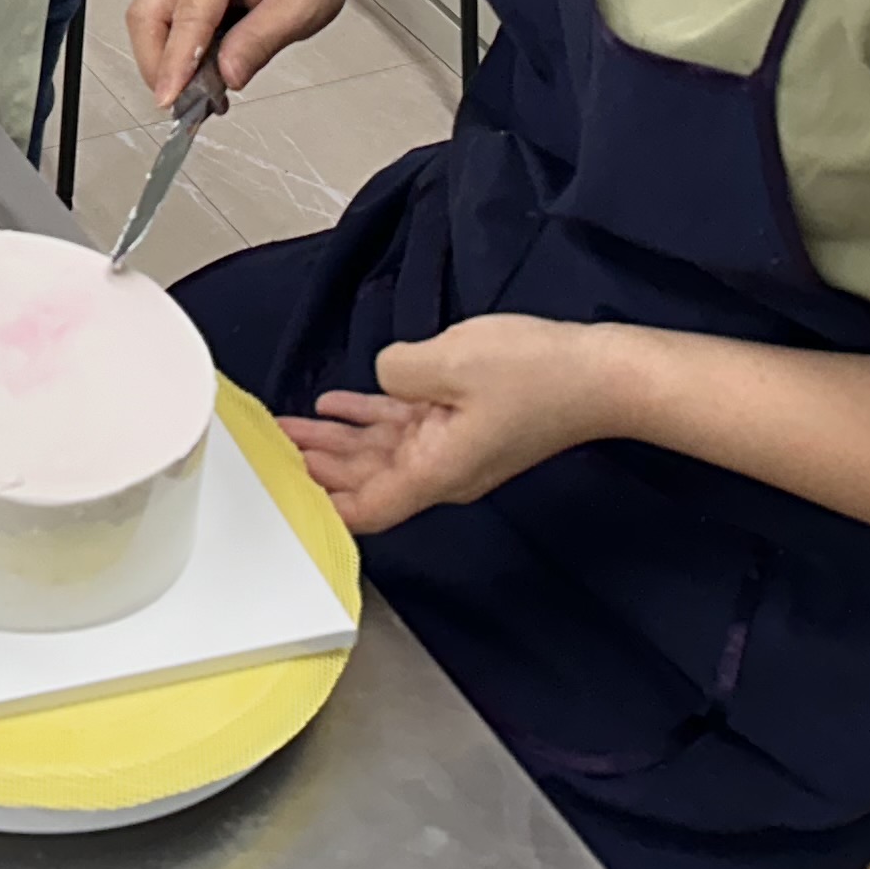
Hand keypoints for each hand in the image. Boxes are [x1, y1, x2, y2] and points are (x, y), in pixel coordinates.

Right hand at [128, 0, 363, 109]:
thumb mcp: (301, 10)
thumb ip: (259, 43)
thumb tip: (226, 78)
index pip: (188, 15)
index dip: (176, 62)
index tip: (170, 101)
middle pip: (148, 14)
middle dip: (156, 63)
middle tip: (181, 104)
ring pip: (148, 17)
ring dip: (163, 59)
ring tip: (197, 92)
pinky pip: (163, 17)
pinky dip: (173, 49)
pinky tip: (199, 72)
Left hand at [281, 316, 631, 534]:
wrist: (602, 375)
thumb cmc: (533, 374)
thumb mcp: (448, 361)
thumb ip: (396, 373)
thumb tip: (386, 381)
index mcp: (435, 470)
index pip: (368, 508)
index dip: (322, 505)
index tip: (280, 491)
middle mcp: (441, 469)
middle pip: (365, 479)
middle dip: (315, 465)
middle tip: (267, 448)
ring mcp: (454, 447)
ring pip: (381, 451)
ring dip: (335, 439)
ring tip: (288, 427)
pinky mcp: (465, 423)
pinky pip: (405, 427)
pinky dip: (368, 418)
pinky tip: (336, 405)